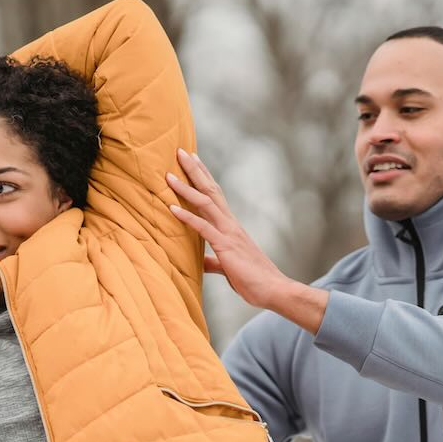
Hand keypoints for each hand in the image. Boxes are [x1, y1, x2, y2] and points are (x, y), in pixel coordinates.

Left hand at [166, 149, 289, 308]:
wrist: (274, 290)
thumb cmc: (253, 280)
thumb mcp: (227, 268)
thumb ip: (212, 262)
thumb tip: (200, 261)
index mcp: (231, 227)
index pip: (215, 195)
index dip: (203, 177)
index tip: (192, 160)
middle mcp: (230, 224)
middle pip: (210, 190)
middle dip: (194, 170)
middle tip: (180, 151)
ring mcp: (228, 233)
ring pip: (205, 202)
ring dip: (185, 187)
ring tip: (168, 175)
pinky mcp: (226, 246)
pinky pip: (203, 228)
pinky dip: (186, 216)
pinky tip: (171, 208)